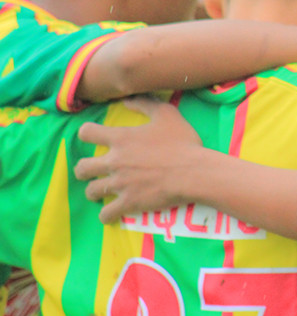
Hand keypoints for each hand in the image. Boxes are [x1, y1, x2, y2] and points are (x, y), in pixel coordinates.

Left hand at [74, 97, 203, 223]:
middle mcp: (115, 161)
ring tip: (101, 192)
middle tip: (94, 171)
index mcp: (121, 139)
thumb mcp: (167, 115)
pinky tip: (112, 213)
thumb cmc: (183, 143)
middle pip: (82, 167)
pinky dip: (107, 215)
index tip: (93, 138)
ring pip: (91, 191)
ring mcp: (120, 184)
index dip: (87, 134)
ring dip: (95, 191)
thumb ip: (145, 104)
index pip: (86, 133)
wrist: (195, 172)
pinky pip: (106, 214)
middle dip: (85, 169)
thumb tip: (126, 100)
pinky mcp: (129, 203)